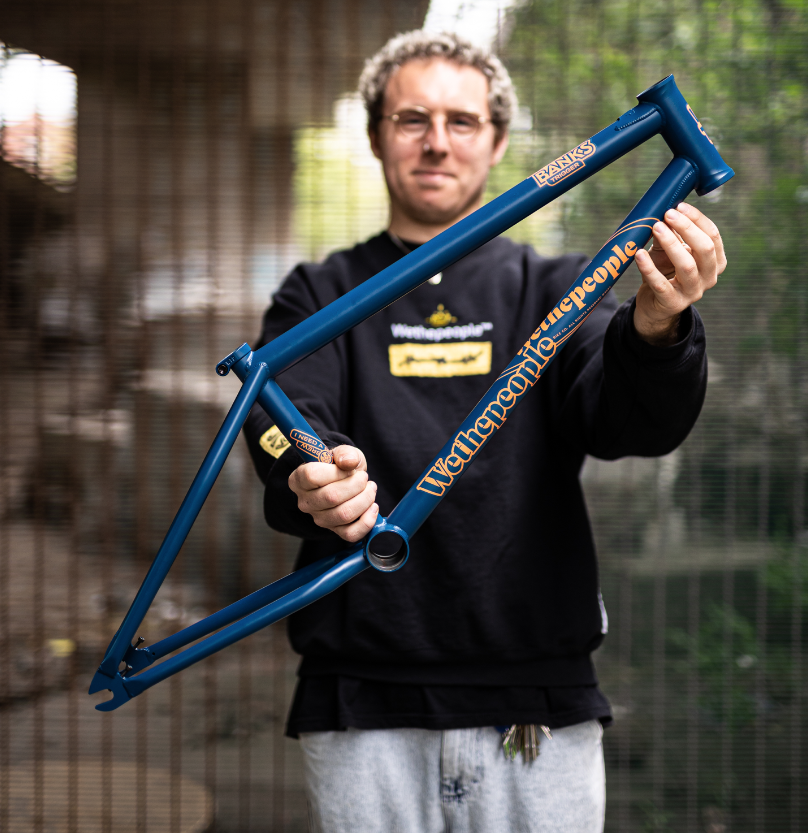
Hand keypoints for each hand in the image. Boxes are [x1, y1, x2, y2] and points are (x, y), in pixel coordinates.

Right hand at [288, 444, 378, 541]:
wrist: (344, 481)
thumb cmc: (340, 466)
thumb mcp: (342, 453)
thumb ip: (345, 453)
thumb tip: (349, 461)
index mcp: (299, 479)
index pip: (313, 476)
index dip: (336, 471)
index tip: (349, 468)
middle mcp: (305, 502)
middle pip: (332, 497)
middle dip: (356, 485)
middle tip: (364, 477)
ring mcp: (319, 518)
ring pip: (344, 515)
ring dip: (365, 500)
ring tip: (370, 488)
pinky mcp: (334, 530)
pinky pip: (351, 533)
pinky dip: (367, 521)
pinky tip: (372, 507)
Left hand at [633, 202, 726, 344]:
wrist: (654, 305)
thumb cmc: (665, 271)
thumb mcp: (669, 250)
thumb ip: (670, 233)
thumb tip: (663, 210)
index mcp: (716, 262)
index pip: (713, 236)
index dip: (697, 219)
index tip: (679, 206)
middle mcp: (709, 278)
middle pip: (705, 249)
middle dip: (686, 228)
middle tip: (667, 214)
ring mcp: (693, 293)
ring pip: (687, 266)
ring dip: (671, 244)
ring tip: (656, 228)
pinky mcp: (673, 303)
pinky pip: (661, 284)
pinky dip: (649, 268)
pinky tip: (639, 254)